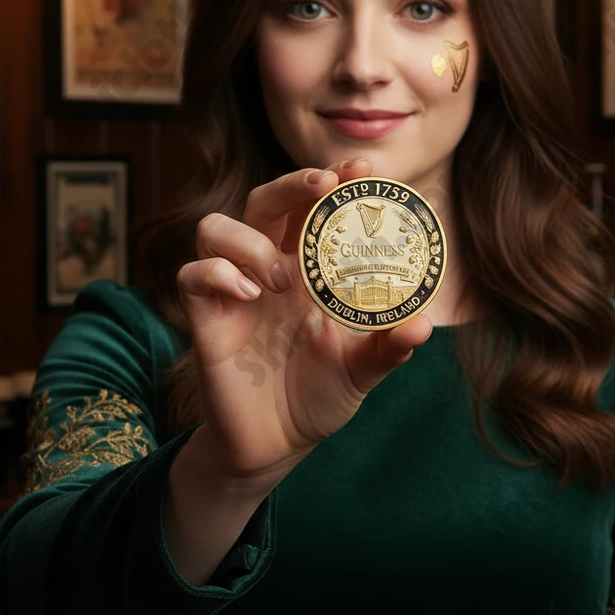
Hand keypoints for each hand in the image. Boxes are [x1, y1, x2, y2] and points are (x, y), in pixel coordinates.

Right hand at [177, 158, 433, 486]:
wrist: (277, 447)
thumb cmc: (320, 397)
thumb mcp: (362, 371)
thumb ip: (388, 347)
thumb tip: (422, 324)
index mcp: (308, 270)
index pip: (313, 208)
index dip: (334, 180)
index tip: (364, 168)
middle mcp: (268, 269)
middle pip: (264, 201)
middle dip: (292, 183)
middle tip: (324, 184)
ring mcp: (232, 292)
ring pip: (216, 226)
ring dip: (249, 239)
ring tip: (284, 278)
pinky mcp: (205, 319)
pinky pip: (192, 274)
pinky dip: (217, 274)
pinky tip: (249, 294)